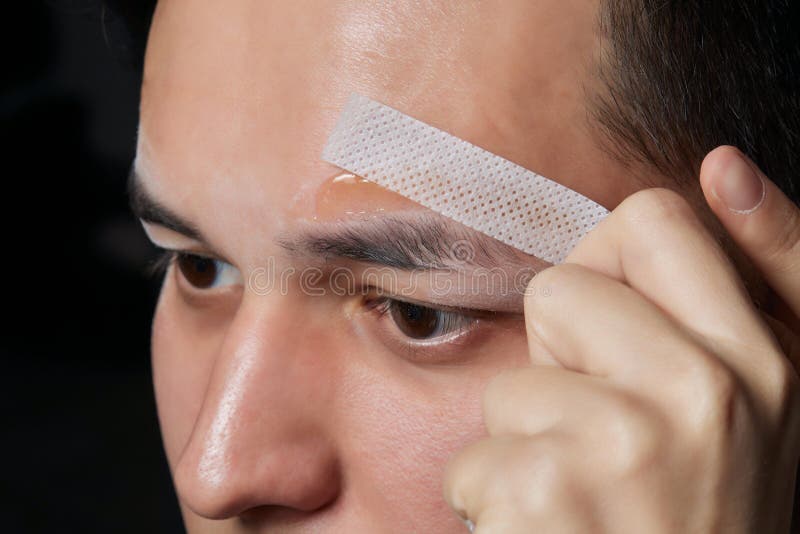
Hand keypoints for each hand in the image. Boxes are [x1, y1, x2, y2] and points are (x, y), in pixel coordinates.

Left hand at [443, 146, 799, 532]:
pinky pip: (475, 459)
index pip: (653, 219)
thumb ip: (765, 279)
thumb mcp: (767, 404)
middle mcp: (714, 391)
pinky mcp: (550, 495)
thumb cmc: (706, 516)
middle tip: (605, 435)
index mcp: (767, 359)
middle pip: (560, 290)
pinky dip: (496, 505)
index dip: (611, 272)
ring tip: (586, 501)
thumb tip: (725, 164)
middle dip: (564, 358)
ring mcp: (631, 443)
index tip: (614, 331)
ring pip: (512, 382)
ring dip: (530, 445)